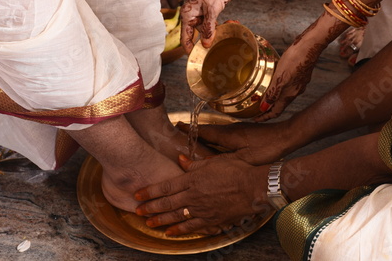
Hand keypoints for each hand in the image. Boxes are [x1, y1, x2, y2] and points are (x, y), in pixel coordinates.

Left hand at [134, 155, 270, 235]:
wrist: (253, 187)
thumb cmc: (236, 170)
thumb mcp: (213, 161)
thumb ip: (194, 163)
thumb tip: (179, 158)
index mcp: (192, 179)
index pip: (166, 186)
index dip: (150, 191)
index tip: (137, 195)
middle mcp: (193, 195)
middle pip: (166, 203)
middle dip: (150, 207)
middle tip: (138, 211)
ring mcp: (201, 209)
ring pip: (176, 216)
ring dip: (161, 220)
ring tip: (149, 223)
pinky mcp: (211, 220)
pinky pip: (191, 227)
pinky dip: (179, 230)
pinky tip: (170, 233)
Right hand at [177, 120, 291, 164]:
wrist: (286, 136)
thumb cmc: (267, 148)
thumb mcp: (245, 158)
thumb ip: (226, 161)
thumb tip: (207, 165)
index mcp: (227, 135)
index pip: (204, 131)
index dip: (190, 130)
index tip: (177, 126)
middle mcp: (229, 130)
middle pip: (207, 130)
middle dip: (194, 132)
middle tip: (180, 133)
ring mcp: (237, 130)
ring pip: (216, 132)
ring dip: (204, 134)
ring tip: (193, 139)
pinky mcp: (243, 132)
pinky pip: (224, 134)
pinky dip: (215, 138)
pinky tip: (215, 145)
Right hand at [180, 0, 237, 53]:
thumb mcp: (212, 10)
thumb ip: (208, 28)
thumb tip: (205, 44)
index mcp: (188, 14)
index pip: (185, 37)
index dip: (189, 48)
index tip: (196, 58)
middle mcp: (193, 14)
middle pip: (196, 35)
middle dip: (208, 39)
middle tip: (217, 47)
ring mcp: (202, 13)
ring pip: (207, 30)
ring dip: (217, 31)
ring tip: (227, 29)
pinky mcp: (211, 11)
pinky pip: (214, 23)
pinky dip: (222, 24)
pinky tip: (232, 22)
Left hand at [256, 12, 347, 120]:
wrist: (310, 46)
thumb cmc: (295, 59)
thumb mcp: (280, 77)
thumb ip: (273, 93)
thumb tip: (264, 107)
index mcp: (289, 94)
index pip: (276, 111)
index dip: (265, 117)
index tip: (255, 119)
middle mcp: (295, 92)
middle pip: (280, 106)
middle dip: (268, 110)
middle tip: (256, 111)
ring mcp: (299, 84)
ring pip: (284, 96)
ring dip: (273, 100)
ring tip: (263, 99)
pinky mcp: (301, 76)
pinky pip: (287, 87)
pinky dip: (279, 90)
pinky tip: (274, 84)